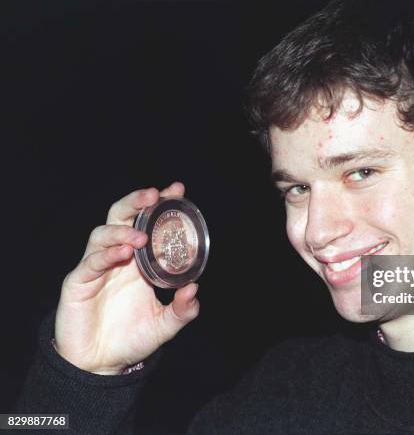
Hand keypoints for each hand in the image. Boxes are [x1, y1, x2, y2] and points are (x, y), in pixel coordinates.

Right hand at [55, 182, 199, 374]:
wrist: (100, 366)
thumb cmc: (131, 339)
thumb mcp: (165, 325)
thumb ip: (182, 310)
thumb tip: (194, 288)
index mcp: (138, 261)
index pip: (147, 223)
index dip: (160, 205)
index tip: (177, 190)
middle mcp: (117, 259)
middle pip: (119, 216)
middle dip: (135, 202)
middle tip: (154, 195)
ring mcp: (95, 268)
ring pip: (101, 235)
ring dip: (121, 230)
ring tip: (141, 236)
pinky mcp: (77, 284)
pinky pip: (89, 263)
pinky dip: (106, 255)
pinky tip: (124, 253)